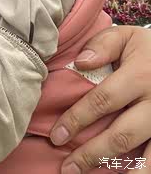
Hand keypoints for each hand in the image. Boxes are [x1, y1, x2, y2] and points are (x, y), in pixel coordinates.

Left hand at [50, 26, 150, 172]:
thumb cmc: (147, 49)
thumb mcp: (126, 37)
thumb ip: (103, 45)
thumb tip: (80, 63)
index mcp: (140, 76)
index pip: (103, 101)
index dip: (77, 119)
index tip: (57, 136)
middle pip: (121, 136)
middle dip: (92, 154)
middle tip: (68, 168)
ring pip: (147, 157)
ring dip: (121, 172)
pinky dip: (142, 169)